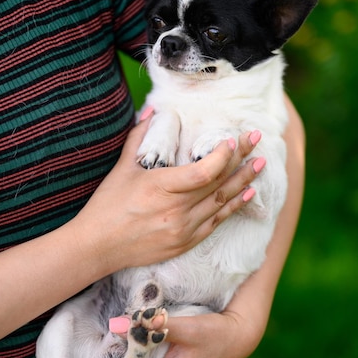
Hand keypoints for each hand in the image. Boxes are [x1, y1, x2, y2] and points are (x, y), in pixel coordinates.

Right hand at [61, 95, 304, 357]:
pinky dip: (233, 207)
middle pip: (219, 183)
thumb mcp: (122, 167)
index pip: (205, 170)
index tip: (232, 140)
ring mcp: (183, 229)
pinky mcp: (185, 243)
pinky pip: (216, 223)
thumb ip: (140, 136)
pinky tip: (247, 194)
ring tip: (261, 164)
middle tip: (258, 141)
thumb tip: (154, 110)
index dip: (223, 155)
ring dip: (244, 182)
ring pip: (222, 202)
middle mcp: (176, 210)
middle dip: (241, 160)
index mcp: (160, 187)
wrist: (97, 247)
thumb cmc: (106, 205)